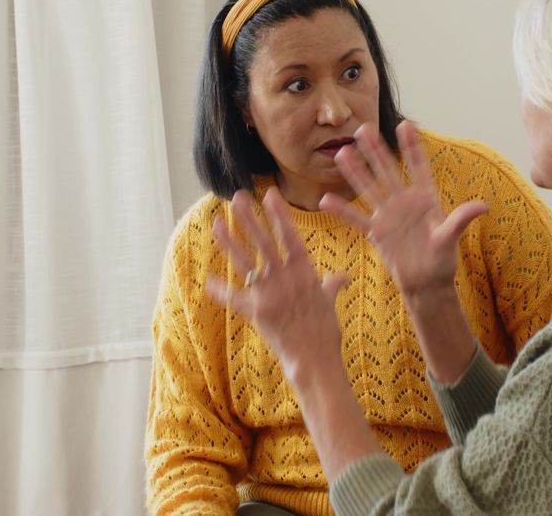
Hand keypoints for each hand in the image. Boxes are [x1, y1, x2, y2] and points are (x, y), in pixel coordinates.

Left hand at [205, 188, 348, 382]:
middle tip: (238, 197)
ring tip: (217, 221)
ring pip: (245, 260)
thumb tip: (343, 277)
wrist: (316, 358)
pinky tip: (208, 280)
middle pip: (264, 240)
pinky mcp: (257, 312)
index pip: (290, 234)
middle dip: (250, 217)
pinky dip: (220, 290)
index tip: (270, 194)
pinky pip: (234, 298)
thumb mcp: (330, 301)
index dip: (279, 213)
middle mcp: (286, 277)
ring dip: (229, 240)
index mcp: (305, 270)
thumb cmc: (326, 330)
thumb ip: (334, 284)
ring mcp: (270, 293)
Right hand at [321, 120, 487, 296]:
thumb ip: (461, 219)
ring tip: (342, 152)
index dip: (412, 146)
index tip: (405, 124)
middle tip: (363, 128)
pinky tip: (325, 200)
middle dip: (376, 151)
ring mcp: (388, 216)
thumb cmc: (442, 260)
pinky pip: (357, 219)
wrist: (427, 284)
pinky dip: (342, 211)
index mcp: (426, 199)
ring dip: (355, 172)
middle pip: (387, 171)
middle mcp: (404, 203)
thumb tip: (483, 206)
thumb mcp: (451, 237)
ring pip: (369, 188)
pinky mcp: (377, 233)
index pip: (418, 166)